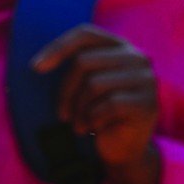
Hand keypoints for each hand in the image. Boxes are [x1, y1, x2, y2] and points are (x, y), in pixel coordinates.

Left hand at [31, 26, 161, 183]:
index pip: (85, 34)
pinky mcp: (147, 103)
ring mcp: (145, 79)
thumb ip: (74, 67)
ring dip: (78, 109)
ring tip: (78, 124)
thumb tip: (37, 64)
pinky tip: (92, 129)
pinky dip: (93, 119)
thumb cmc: (98, 113)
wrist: (124, 149)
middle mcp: (136, 57)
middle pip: (84, 61)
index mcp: (119, 47)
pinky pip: (108, 104)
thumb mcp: (85, 85)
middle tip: (62, 114)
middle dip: (65, 91)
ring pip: (94, 84)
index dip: (58, 47)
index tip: (35, 68)